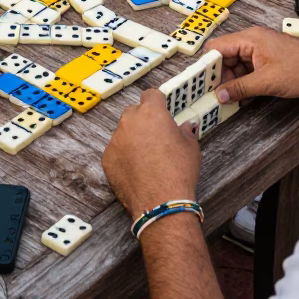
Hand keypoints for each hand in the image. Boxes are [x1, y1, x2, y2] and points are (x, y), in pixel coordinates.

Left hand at [102, 89, 200, 219]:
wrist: (161, 203)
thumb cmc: (179, 172)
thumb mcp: (191, 147)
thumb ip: (185, 131)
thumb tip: (185, 126)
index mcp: (152, 113)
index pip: (151, 95)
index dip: (157, 102)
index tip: (162, 111)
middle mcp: (129, 122)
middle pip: (134, 112)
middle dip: (143, 120)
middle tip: (156, 137)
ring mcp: (115, 140)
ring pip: (123, 132)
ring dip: (132, 139)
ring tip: (146, 158)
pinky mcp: (107, 159)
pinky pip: (115, 151)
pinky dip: (123, 156)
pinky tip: (136, 170)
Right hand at [212, 27, 298, 103]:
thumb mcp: (266, 82)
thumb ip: (240, 88)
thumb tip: (220, 95)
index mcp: (250, 38)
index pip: (217, 47)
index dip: (207, 65)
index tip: (200, 82)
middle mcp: (252, 41)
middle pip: (224, 57)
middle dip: (219, 77)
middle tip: (215, 95)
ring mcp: (259, 50)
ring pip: (235, 65)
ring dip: (232, 82)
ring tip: (230, 99)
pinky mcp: (265, 59)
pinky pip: (246, 69)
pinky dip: (243, 82)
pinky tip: (243, 97)